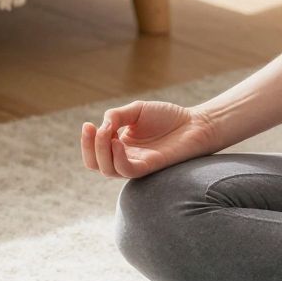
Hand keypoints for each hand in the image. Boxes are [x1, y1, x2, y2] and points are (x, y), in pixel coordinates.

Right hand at [80, 99, 221, 177]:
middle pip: (95, 164)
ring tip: (106, 132)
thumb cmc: (168, 117)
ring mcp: (137, 164)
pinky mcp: (150, 167)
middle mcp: (126, 158)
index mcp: (120, 146)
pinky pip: (127, 170)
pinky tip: (118, 142)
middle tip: (94, 128)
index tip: (87, 124)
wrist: (195, 123)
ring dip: (101, 151)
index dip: (86, 142)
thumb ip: (116, 116)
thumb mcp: (136, 110)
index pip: (94, 153)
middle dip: (89, 147)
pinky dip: (117, 158)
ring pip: (108, 170)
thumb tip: (101, 126)